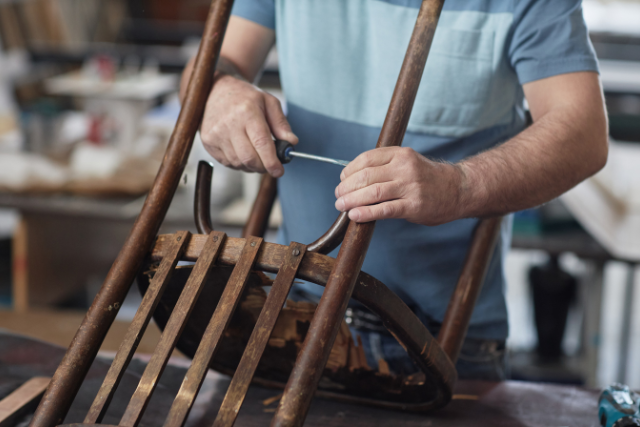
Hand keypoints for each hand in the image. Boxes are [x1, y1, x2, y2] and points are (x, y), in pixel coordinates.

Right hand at [200, 74, 297, 176]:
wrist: (215, 90)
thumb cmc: (245, 97)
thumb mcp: (269, 102)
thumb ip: (281, 124)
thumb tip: (291, 143)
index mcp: (247, 112)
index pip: (261, 144)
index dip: (272, 162)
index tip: (279, 171)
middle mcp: (229, 124)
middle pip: (249, 158)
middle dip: (263, 167)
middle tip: (271, 165)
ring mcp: (216, 134)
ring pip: (238, 163)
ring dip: (251, 166)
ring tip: (257, 155)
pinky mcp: (208, 142)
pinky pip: (227, 162)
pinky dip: (239, 163)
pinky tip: (243, 152)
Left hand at [334, 147, 463, 224]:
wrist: (458, 189)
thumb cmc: (427, 178)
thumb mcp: (408, 162)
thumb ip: (385, 166)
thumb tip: (353, 179)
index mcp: (400, 154)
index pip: (366, 159)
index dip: (349, 170)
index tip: (342, 180)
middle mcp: (405, 167)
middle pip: (366, 176)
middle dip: (346, 187)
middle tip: (338, 196)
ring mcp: (410, 187)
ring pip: (372, 192)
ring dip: (351, 200)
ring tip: (341, 206)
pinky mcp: (414, 206)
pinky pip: (384, 209)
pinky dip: (366, 213)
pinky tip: (355, 216)